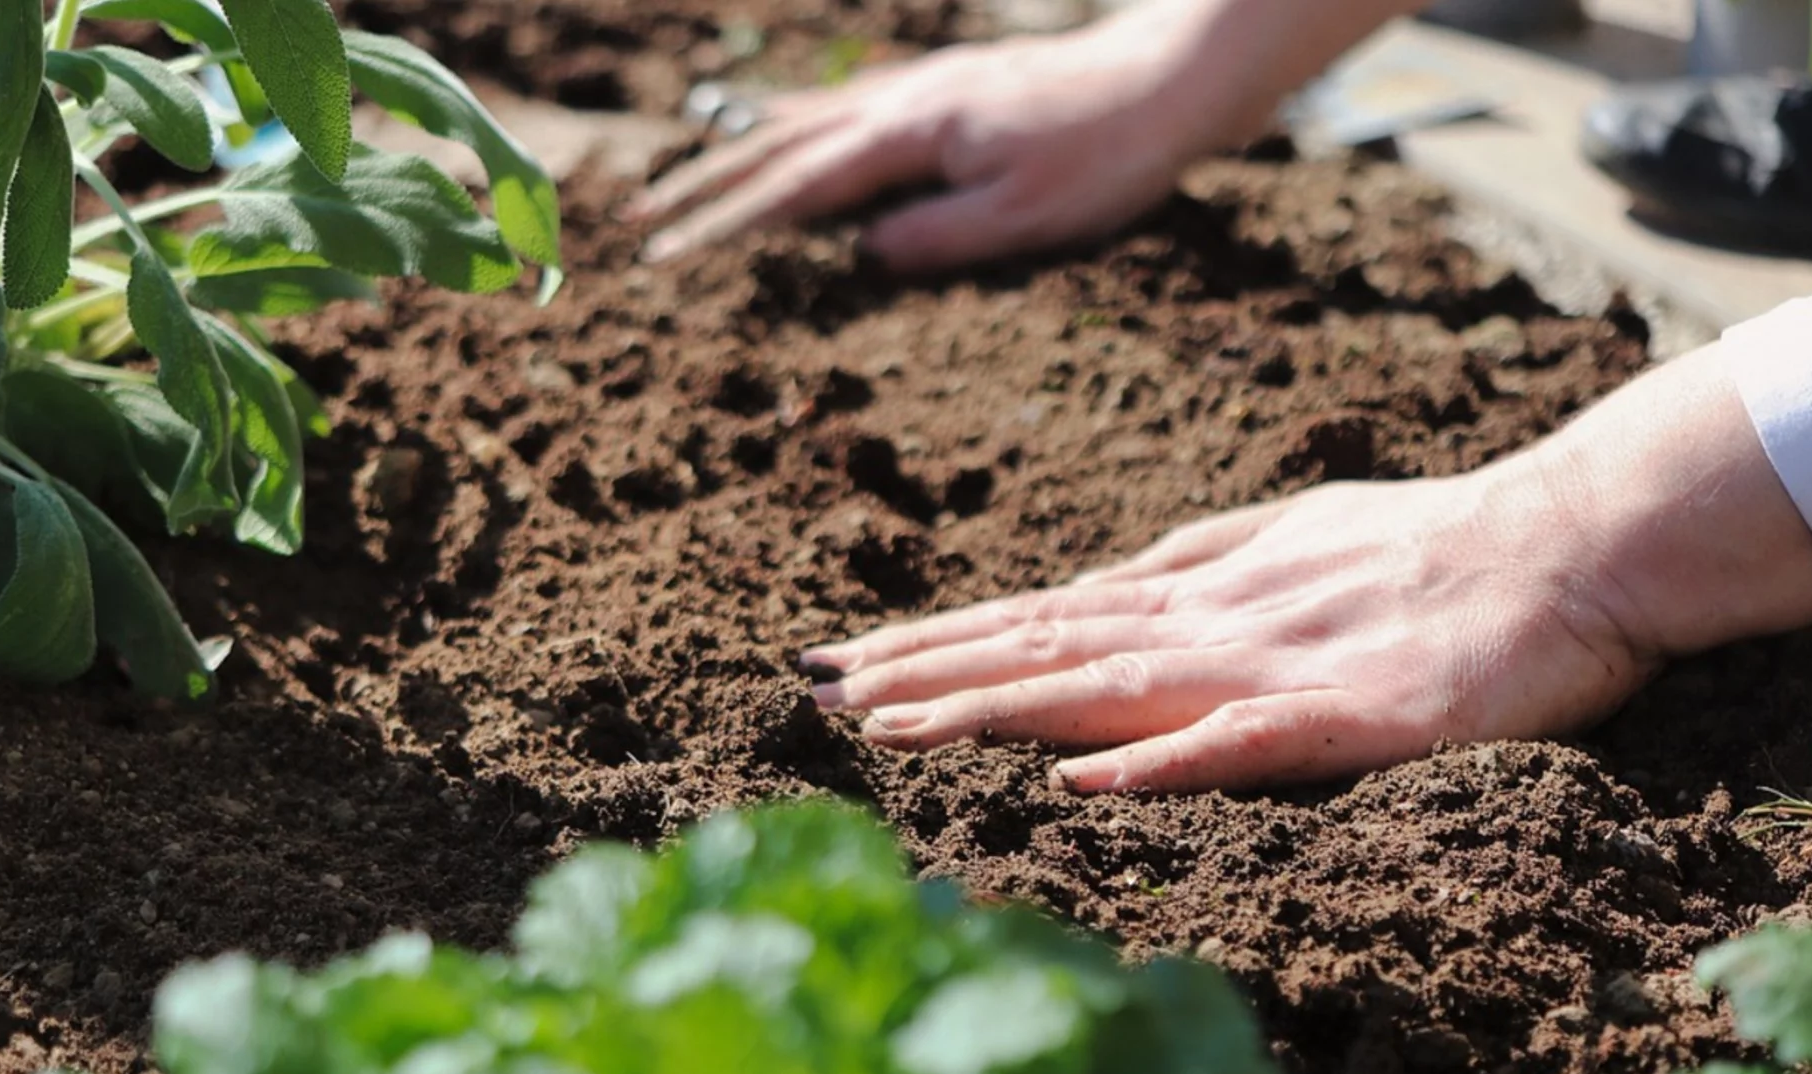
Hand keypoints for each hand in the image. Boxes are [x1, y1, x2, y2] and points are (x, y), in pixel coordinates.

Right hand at [626, 13, 1260, 271]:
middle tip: (640, 217)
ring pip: (808, 118)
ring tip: (686, 175)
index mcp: (913, 135)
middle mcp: (905, 100)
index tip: (666, 253)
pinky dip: (798, 119)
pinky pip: (848, 102)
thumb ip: (937, 237)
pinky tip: (787, 126)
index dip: (726, 223)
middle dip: (705, 184)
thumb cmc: (1108, 154)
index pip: (796, 188)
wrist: (1171, 78)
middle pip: (780, 145)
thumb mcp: (1026, 217)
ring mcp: (924, 86)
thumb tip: (861, 257)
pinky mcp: (948, 86)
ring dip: (740, 151)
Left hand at [806, 472, 1648, 792]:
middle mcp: (1212, 622)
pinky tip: (1084, 779)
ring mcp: (1277, 666)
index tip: (840, 659)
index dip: (935, 640)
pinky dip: (1162, 760)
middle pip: (1044, 647)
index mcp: (1197, 592)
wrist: (1568, 545)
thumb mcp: (1285, 540)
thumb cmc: (1429, 544)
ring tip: (892, 726)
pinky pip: (1246, 740)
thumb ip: (1190, 564)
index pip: (1038, 618)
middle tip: (815, 690)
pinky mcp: (1356, 716)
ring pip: (1110, 687)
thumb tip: (1097, 584)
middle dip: (924, 671)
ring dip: (995, 705)